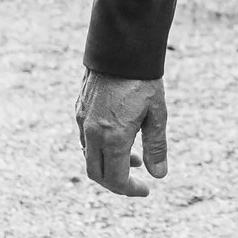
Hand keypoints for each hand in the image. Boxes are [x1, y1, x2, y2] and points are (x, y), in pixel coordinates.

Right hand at [76, 71, 167, 196]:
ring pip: (89, 157)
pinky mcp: (79, 110)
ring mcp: (82, 121)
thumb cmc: (143, 79)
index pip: (115, 179)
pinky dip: (100, 149)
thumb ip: (156, 146)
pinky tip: (119, 139)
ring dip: (108, 164)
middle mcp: (93, 133)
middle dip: (116, 183)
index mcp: (113, 137)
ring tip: (133, 158)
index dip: (130, 190)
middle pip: (97, 174)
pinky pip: (85, 140)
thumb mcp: (156, 114)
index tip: (146, 190)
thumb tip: (159, 175)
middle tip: (136, 181)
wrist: (120, 48)